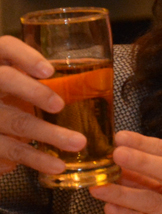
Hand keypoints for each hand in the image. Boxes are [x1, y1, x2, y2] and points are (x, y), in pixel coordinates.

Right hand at [0, 35, 87, 175]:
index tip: (48, 70)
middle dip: (34, 92)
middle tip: (60, 105)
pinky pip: (10, 151)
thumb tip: (100, 81)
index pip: (5, 47)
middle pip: (5, 79)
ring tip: (77, 143)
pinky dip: (34, 159)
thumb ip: (48, 78)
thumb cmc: (18, 98)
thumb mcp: (27, 82)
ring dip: (46, 134)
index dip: (24, 56)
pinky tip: (55, 166)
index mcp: (0, 63)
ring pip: (13, 121)